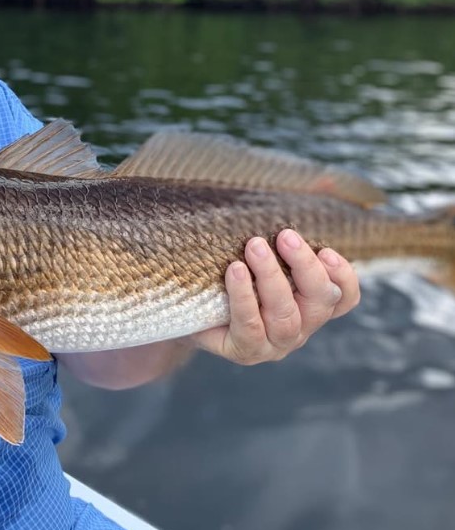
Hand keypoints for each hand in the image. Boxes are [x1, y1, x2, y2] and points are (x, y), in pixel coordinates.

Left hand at [189, 228, 358, 364]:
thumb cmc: (229, 266)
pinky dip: (244, 297)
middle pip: (319, 302)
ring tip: (254, 246)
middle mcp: (299, 326)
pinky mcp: (244, 351)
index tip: (326, 250)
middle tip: (284, 235)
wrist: (185, 301)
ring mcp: (274, 343)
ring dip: (272, 278)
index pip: (344, 297)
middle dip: (305, 267)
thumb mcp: (261, 239)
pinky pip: (250, 327)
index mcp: (310, 303)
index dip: (343, 276)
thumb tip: (328, 178)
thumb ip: (292, 214)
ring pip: (286, 317)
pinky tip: (234, 270)